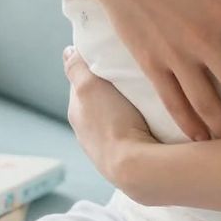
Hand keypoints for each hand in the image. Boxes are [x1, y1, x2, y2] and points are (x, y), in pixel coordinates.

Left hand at [62, 48, 154, 182]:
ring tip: (146, 98)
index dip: (95, 68)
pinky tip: (152, 122)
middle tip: (132, 75)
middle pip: (100, 102)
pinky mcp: (128, 160)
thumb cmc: (112, 125)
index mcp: (77, 114)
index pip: (82, 83)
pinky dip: (138, 125)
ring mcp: (107, 150)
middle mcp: (87, 134)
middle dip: (112, 89)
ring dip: (127, 109)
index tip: (112, 57)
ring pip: (116, 119)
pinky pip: (131, 135)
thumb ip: (77, 67)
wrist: (137, 169)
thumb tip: (68, 51)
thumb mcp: (89, 86)